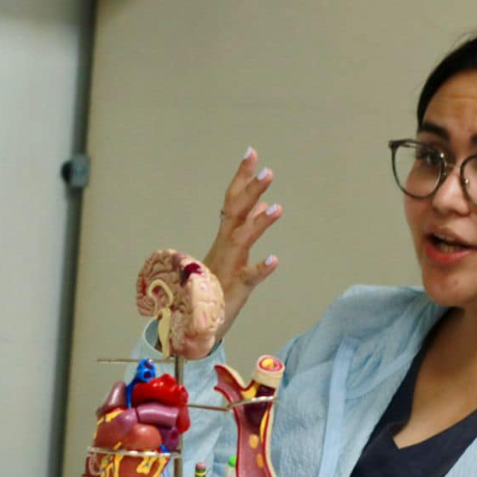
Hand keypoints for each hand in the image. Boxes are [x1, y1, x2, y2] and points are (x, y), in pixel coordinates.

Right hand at [205, 146, 282, 342]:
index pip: (233, 202)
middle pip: (236, 214)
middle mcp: (224, 248)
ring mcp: (228, 267)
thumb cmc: (216, 285)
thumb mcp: (234, 253)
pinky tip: (274, 260)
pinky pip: (247, 277)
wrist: (198, 323)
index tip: (252, 152)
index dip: (242, 178)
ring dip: (259, 224)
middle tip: (268, 171)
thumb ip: (248, 227)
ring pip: (242, 240)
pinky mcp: (234, 289)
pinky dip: (260, 268)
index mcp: (225, 238)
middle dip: (250, 191)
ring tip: (278, 208)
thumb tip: (263, 204)